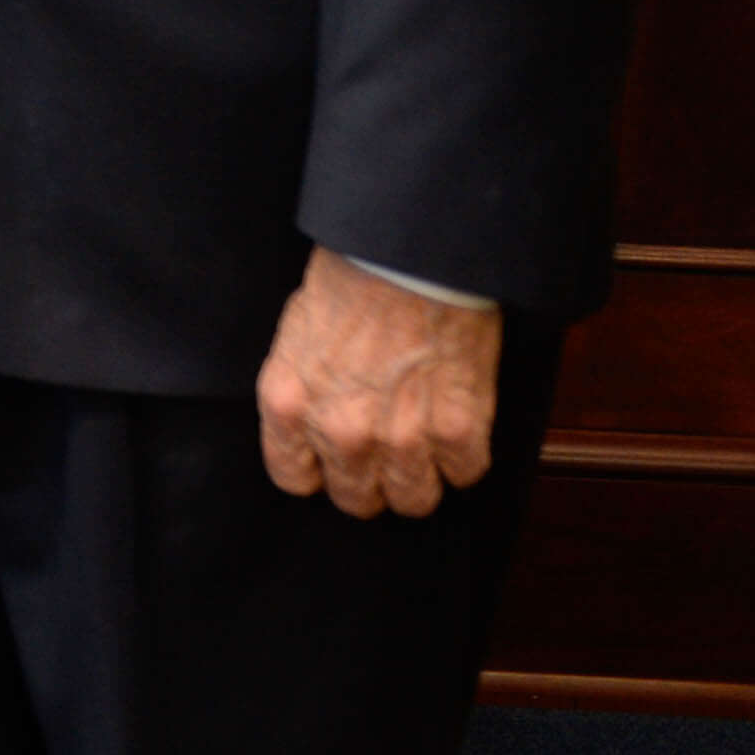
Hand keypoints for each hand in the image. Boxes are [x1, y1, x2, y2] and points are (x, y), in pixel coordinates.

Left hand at [255, 247, 503, 516]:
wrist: (412, 253)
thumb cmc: (353, 277)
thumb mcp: (298, 331)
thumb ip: (303, 387)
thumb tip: (313, 424)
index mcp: (289, 403)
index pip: (293, 478)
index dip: (319, 470)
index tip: (334, 461)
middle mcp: (339, 430)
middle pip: (357, 499)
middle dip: (373, 480)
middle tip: (387, 450)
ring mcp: (400, 436)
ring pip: (414, 500)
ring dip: (422, 476)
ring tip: (426, 442)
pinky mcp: (456, 430)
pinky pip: (464, 473)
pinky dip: (465, 453)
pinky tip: (457, 421)